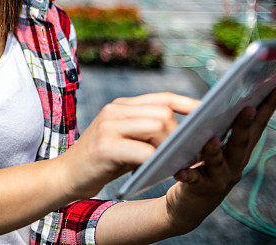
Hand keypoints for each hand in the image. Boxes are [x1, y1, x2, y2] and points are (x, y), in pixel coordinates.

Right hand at [60, 92, 199, 199]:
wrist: (65, 176)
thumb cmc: (101, 162)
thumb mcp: (125, 142)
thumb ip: (147, 134)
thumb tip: (187, 139)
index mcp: (121, 107)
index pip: (162, 98)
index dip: (188, 105)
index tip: (210, 115)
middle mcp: (114, 111)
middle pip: (163, 112)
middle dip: (180, 135)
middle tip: (188, 155)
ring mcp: (108, 126)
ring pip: (156, 126)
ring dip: (171, 148)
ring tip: (177, 164)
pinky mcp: (105, 147)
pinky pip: (143, 151)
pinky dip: (158, 162)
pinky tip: (162, 172)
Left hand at [163, 84, 275, 233]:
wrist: (188, 205)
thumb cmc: (203, 167)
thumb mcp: (218, 147)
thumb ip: (224, 128)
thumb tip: (228, 97)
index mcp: (240, 149)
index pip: (258, 125)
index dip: (268, 106)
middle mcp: (235, 164)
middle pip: (242, 142)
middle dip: (245, 125)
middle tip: (248, 107)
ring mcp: (220, 178)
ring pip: (219, 163)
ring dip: (215, 151)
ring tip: (211, 139)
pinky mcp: (200, 190)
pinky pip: (194, 181)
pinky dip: (188, 175)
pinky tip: (181, 171)